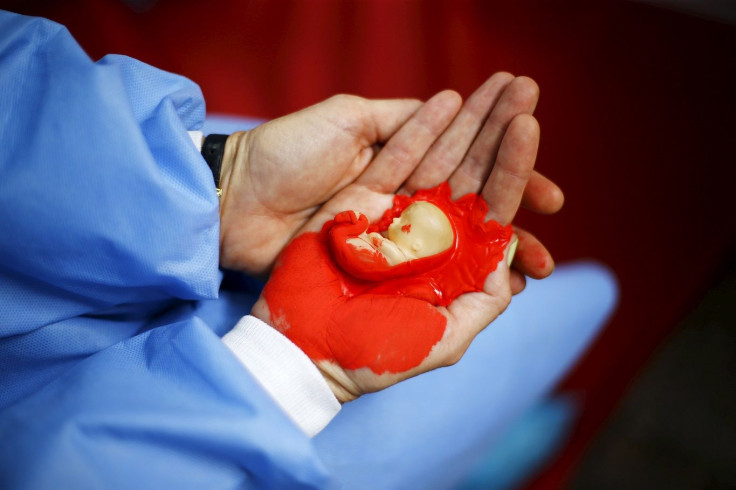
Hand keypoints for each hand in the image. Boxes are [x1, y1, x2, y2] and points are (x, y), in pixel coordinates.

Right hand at [251, 73, 560, 400]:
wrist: (307, 349)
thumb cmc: (374, 355)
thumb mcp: (442, 338)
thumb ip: (482, 301)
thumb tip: (511, 257)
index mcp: (454, 261)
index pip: (495, 208)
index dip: (517, 170)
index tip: (532, 130)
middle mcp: (430, 231)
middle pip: (473, 171)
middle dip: (499, 131)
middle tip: (525, 89)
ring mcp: (396, 211)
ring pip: (440, 156)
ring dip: (469, 120)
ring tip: (500, 84)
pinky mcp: (360, 200)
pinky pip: (394, 158)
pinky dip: (420, 130)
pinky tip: (447, 100)